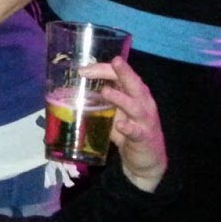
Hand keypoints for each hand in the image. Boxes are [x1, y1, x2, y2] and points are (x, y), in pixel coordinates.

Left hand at [82, 57, 167, 190]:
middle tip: (115, 61)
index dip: (105, 70)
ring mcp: (145, 121)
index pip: (122, 77)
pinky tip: (121, 125)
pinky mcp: (144, 138)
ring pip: (136, 106)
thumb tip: (73, 91)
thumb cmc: (129, 130)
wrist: (147, 160)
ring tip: (106, 91)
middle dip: (125, 73)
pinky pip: (137, 132)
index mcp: (135, 95)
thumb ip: (101, 101)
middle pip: (135, 85)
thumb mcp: (115, 112)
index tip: (84, 68)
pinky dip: (129, 128)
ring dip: (121, 98)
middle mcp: (143, 104)